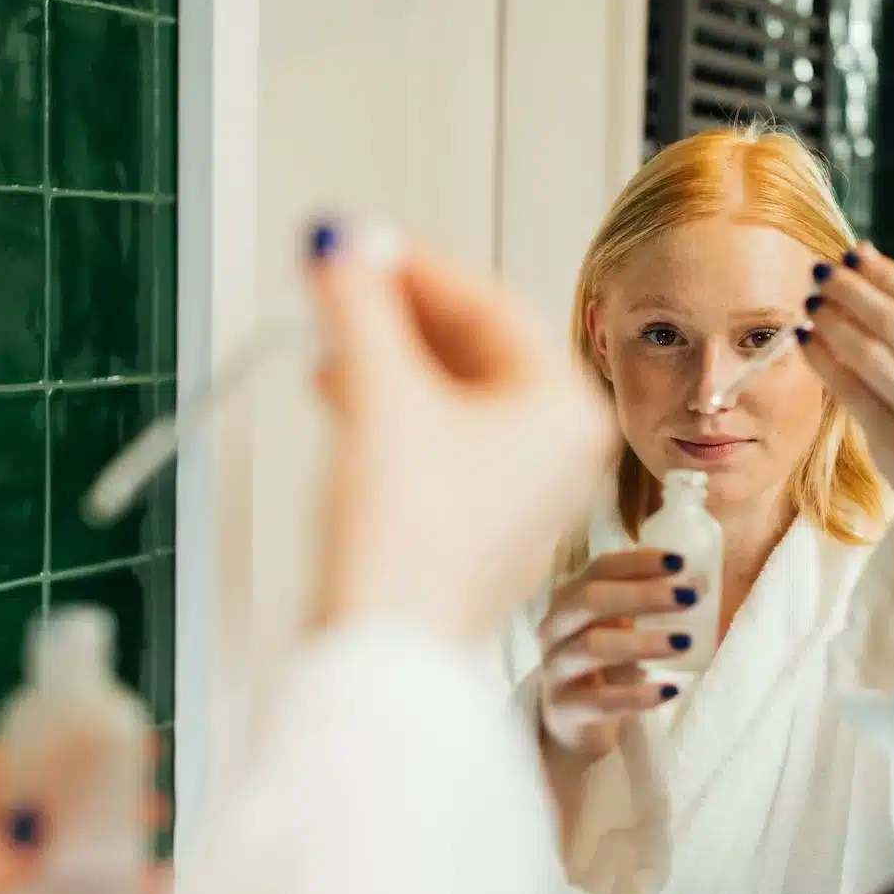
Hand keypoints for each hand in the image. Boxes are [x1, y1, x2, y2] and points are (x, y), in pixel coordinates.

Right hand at [306, 219, 617, 643]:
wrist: (382, 650)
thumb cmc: (407, 544)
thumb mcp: (378, 395)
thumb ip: (358, 308)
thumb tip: (341, 247)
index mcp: (564, 412)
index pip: (489, 305)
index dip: (414, 267)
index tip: (360, 243)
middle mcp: (557, 450)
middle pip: (472, 347)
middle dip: (396, 313)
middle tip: (338, 279)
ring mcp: (519, 490)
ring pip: (451, 393)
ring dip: (386, 357)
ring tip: (328, 335)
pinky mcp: (475, 523)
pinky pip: (440, 438)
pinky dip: (392, 407)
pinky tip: (342, 391)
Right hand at [537, 549, 696, 762]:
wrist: (572, 722)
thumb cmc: (605, 664)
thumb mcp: (620, 629)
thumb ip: (648, 606)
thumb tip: (701, 585)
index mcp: (570, 599)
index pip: (599, 568)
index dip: (638, 562)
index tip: (679, 562)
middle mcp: (555, 628)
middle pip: (590, 599)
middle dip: (642, 595)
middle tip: (688, 598)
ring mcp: (555, 668)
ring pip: (592, 647)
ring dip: (641, 642)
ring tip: (684, 642)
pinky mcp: (563, 709)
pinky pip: (599, 702)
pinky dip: (636, 695)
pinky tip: (669, 691)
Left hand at [800, 241, 893, 545]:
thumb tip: (862, 252)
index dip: (881, 273)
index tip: (849, 253)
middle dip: (851, 292)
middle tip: (819, 272)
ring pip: (869, 356)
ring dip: (832, 323)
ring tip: (810, 304)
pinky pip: (849, 390)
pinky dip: (822, 359)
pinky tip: (804, 338)